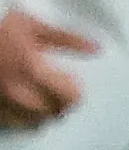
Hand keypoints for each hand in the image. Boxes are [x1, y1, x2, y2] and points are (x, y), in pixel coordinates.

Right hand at [0, 8, 93, 128]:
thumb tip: (97, 49)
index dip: (74, 92)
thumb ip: (66, 39)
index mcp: (32, 71)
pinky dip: (19, 117)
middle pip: (52, 114)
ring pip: (31, 123)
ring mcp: (0, 104)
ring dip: (40, 114)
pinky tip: (17, 103)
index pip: (69, 98)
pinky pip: (11, 123)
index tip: (69, 82)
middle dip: (59, 105)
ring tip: (36, 97)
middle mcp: (15, 93)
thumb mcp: (32, 25)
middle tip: (55, 91)